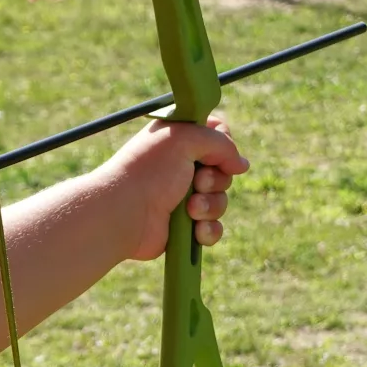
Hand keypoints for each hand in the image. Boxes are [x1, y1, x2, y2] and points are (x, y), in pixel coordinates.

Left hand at [98, 115, 247, 261]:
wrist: (124, 212)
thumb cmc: (149, 171)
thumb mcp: (185, 139)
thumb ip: (221, 143)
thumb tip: (242, 165)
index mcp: (177, 141)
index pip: (217, 135)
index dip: (223, 145)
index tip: (217, 152)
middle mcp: (180, 168)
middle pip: (223, 171)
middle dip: (216, 179)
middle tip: (197, 182)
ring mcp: (182, 198)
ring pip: (220, 201)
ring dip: (210, 205)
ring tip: (190, 208)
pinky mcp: (183, 227)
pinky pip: (213, 228)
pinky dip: (209, 230)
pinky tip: (196, 230)